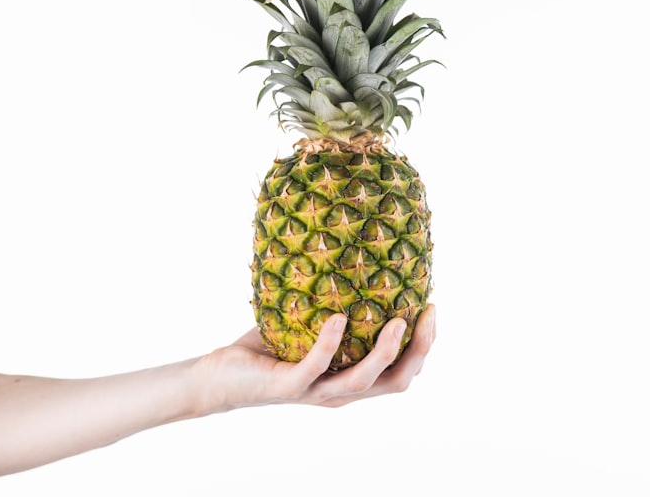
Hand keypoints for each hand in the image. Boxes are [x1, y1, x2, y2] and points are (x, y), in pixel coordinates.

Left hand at [194, 304, 436, 412]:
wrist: (217, 379)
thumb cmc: (266, 349)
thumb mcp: (309, 327)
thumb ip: (336, 306)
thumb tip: (358, 257)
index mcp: (350, 381)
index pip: (401, 373)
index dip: (425, 347)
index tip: (432, 310)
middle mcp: (339, 393)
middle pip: (396, 382)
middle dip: (419, 350)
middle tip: (428, 314)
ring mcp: (314, 392)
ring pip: (363, 381)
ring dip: (386, 351)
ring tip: (398, 320)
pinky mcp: (286, 387)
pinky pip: (314, 367)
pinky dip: (330, 343)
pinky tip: (339, 317)